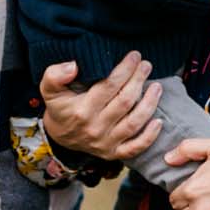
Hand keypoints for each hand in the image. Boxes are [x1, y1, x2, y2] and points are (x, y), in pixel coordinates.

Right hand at [39, 51, 162, 160]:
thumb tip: (73, 66)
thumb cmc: (59, 106)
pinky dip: (149, 137)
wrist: (58, 136)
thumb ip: (55, 75)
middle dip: (138, 81)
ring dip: (149, 104)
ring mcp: (105, 143)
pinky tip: (159, 121)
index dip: (125, 70)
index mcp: (82, 110)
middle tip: (147, 65)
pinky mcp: (113, 154)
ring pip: (134, 123)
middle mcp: (95, 128)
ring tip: (157, 86)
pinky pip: (135, 148)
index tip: (135, 56)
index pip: (109, 86)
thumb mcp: (49, 89)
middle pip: (125, 102)